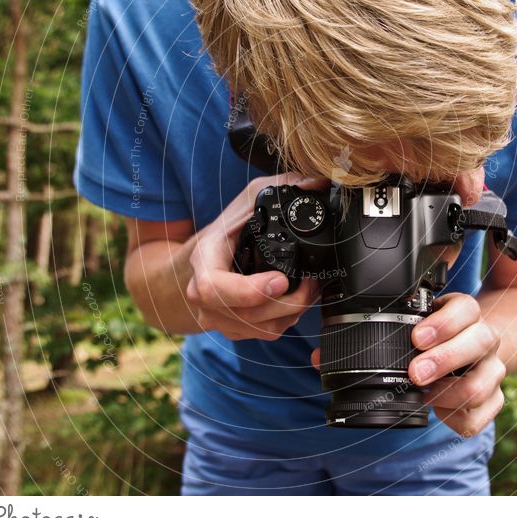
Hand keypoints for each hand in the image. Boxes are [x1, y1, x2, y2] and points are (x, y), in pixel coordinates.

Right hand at [185, 173, 325, 340]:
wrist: (200, 261)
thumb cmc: (226, 230)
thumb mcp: (249, 199)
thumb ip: (281, 187)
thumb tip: (316, 183)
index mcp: (204, 261)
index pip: (213, 288)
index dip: (248, 291)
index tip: (280, 281)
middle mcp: (204, 296)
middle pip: (245, 315)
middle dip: (285, 303)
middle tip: (310, 285)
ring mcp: (218, 316)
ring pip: (259, 329)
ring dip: (291, 312)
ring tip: (310, 290)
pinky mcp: (234, 329)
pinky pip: (264, 334)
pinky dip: (287, 320)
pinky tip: (298, 301)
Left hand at [409, 292, 505, 436]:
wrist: (472, 346)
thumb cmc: (440, 334)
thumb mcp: (427, 318)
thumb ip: (413, 321)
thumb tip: (389, 331)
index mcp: (469, 313)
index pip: (466, 309)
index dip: (443, 324)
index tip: (417, 338)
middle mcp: (487, 339)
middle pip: (480, 343)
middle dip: (444, 360)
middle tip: (415, 372)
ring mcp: (493, 371)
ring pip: (480, 387)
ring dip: (446, 395)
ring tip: (425, 393)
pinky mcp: (494, 399)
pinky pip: (477, 418)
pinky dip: (453, 417)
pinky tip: (438, 408)